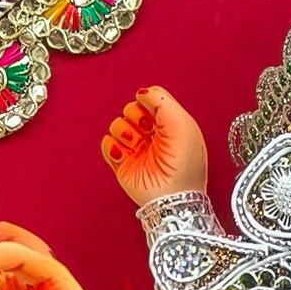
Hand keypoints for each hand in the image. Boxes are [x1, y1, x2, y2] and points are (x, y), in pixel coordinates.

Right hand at [101, 84, 209, 208]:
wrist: (172, 197)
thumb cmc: (184, 164)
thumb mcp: (182, 124)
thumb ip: (162, 101)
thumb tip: (142, 92)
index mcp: (170, 124)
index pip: (152, 98)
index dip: (149, 100)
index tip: (153, 111)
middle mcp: (152, 134)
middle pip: (132, 107)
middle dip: (136, 115)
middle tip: (147, 129)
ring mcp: (136, 148)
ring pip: (117, 123)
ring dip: (125, 131)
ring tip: (136, 144)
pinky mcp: (121, 162)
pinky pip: (106, 142)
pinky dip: (113, 146)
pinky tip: (125, 154)